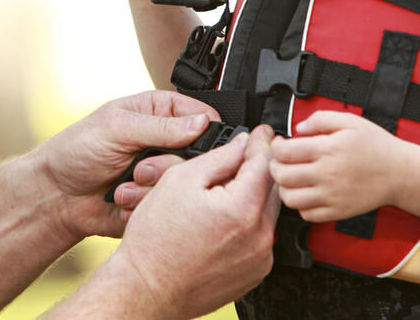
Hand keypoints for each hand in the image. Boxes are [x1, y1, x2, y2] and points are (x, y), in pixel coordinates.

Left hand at [36, 90, 219, 239]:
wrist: (57, 195)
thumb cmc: (78, 150)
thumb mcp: (116, 128)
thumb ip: (160, 126)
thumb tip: (201, 123)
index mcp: (159, 113)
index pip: (201, 115)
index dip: (203, 131)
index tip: (192, 145)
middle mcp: (166, 142)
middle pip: (198, 155)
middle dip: (167, 166)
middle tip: (139, 169)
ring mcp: (162, 172)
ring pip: (184, 184)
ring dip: (151, 188)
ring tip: (124, 186)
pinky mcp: (157, 200)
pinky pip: (168, 207)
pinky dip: (143, 206)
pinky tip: (121, 201)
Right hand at [110, 126, 278, 318]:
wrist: (148, 287)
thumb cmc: (156, 240)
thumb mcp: (180, 180)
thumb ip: (219, 157)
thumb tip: (242, 144)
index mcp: (242, 208)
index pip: (265, 163)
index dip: (262, 141)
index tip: (261, 132)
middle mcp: (259, 236)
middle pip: (271, 187)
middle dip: (258, 168)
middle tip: (241, 157)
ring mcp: (260, 258)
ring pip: (267, 212)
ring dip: (253, 195)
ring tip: (223, 193)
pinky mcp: (255, 272)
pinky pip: (261, 237)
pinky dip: (249, 222)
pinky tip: (222, 221)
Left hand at [269, 111, 404, 222]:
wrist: (400, 173)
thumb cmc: (376, 146)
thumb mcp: (350, 121)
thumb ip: (320, 119)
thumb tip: (298, 128)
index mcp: (327, 150)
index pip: (283, 152)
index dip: (274, 146)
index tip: (279, 143)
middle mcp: (326, 175)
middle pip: (281, 176)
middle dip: (274, 166)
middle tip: (281, 160)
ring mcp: (331, 196)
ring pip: (289, 198)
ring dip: (284, 187)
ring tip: (291, 178)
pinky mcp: (337, 212)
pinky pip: (306, 214)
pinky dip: (300, 205)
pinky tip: (306, 192)